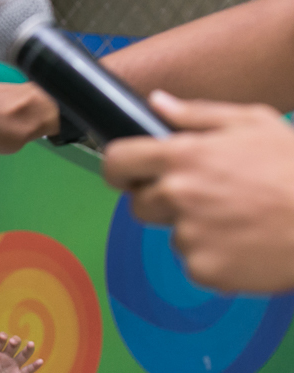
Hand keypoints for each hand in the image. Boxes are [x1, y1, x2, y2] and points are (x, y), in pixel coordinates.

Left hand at [0, 333, 43, 372]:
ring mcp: (12, 367)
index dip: (1, 338)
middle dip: (14, 342)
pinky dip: (34, 366)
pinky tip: (40, 361)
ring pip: (22, 356)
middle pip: (12, 346)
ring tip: (31, 344)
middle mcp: (4, 358)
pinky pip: (28, 370)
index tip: (3, 336)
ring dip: (27, 350)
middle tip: (14, 341)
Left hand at [104, 91, 293, 292]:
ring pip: (173, 234)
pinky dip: (215, 257)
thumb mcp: (255, 123)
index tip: (129, 174)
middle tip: (210, 197)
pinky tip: (246, 243)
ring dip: (196, 229)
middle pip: (140, 204)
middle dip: (164, 202)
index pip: (117, 162)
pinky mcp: (203, 268)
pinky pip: (195, 262)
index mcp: (184, 156)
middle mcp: (178, 195)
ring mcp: (188, 234)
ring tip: (240, 219)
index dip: (120, 169)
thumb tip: (158, 103)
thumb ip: (198, 115)